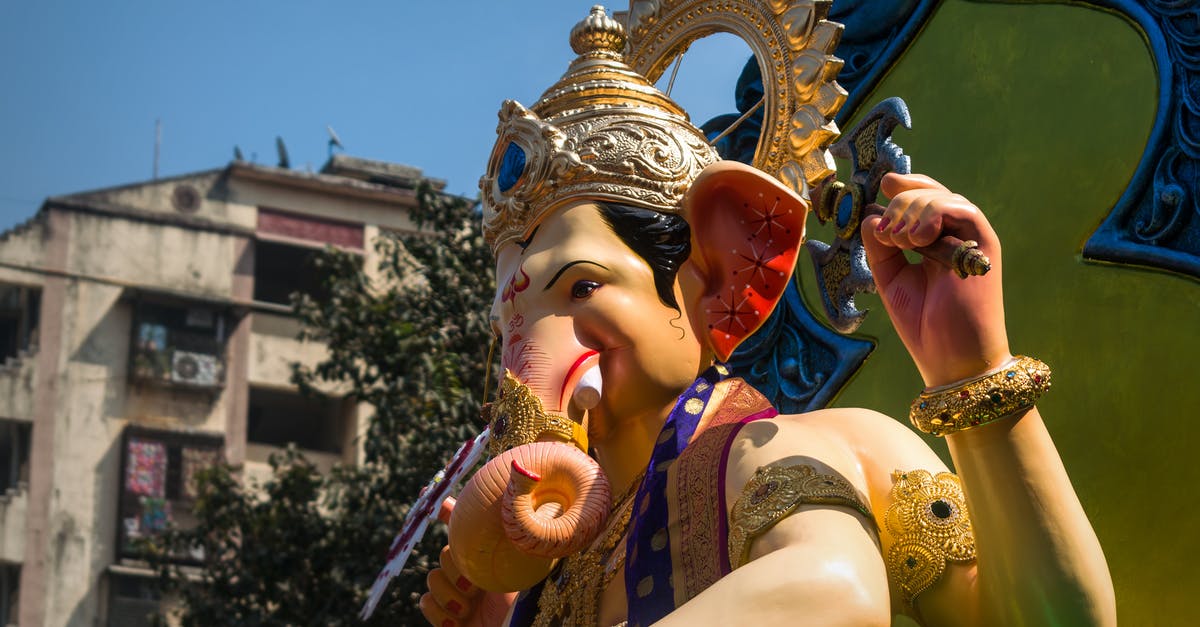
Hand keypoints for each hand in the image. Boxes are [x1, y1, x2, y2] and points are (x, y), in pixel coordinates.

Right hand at [420, 498, 517, 626]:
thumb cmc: (525, 607)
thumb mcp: (523, 566)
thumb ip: (517, 539)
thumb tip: (525, 492)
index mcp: (487, 558)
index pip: (462, 528)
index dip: (444, 509)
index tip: (425, 491)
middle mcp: (469, 573)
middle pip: (445, 554)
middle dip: (458, 569)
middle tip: (476, 586)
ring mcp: (455, 594)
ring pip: (433, 578)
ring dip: (452, 595)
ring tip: (471, 606)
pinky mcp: (444, 616)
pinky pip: (426, 602)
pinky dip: (441, 612)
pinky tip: (459, 618)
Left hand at [860, 173, 1011, 386]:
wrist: (950, 357)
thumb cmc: (923, 323)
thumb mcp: (890, 277)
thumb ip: (879, 246)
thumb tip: (872, 214)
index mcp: (936, 242)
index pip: (925, 199)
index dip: (906, 186)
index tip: (884, 186)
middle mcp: (956, 236)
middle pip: (931, 193)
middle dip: (902, 202)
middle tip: (889, 234)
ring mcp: (972, 239)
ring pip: (944, 198)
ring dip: (914, 210)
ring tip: (900, 242)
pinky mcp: (985, 246)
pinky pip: (962, 210)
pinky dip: (934, 215)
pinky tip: (915, 240)